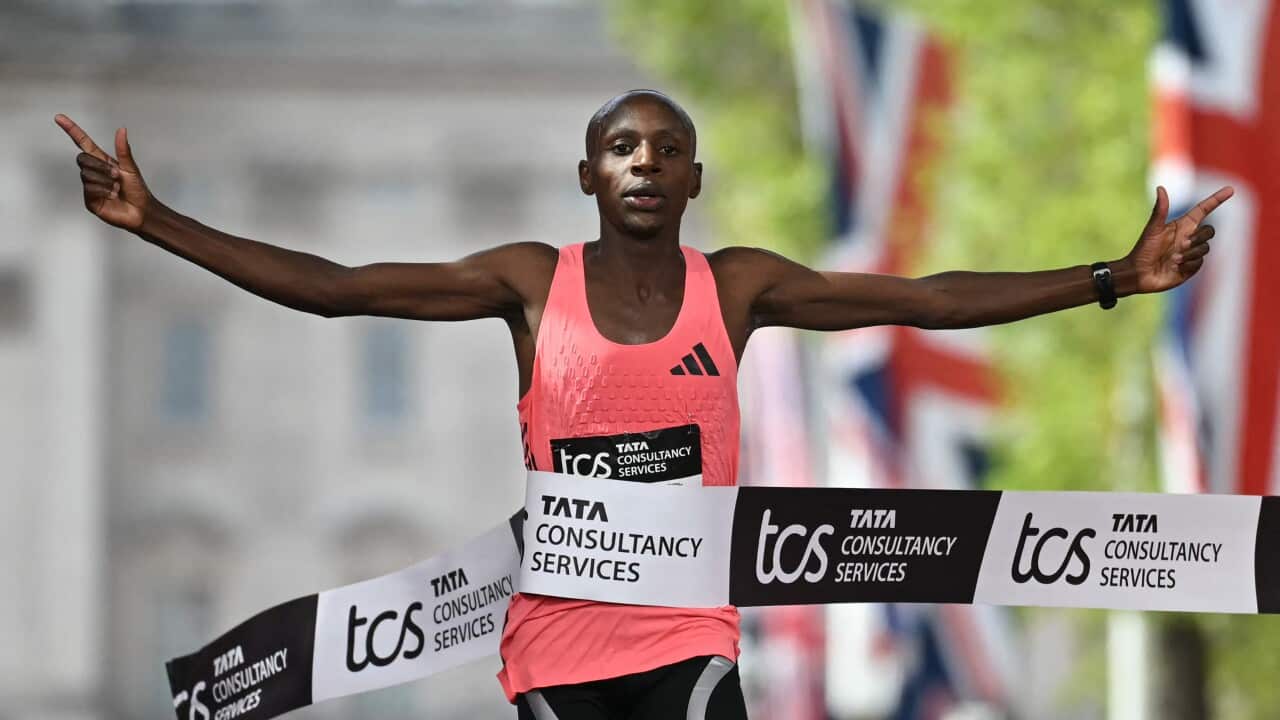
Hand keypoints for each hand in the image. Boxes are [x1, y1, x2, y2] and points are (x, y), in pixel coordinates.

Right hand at [54, 114, 153, 230]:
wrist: (141, 211)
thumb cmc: (138, 190)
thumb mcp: (130, 168)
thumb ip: (123, 150)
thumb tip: (121, 130)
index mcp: (102, 161)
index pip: (83, 142)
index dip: (72, 130)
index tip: (59, 118)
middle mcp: (94, 172)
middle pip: (82, 158)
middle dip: (101, 167)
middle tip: (116, 175)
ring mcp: (90, 186)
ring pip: (86, 174)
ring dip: (105, 181)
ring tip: (117, 188)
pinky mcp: (90, 200)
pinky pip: (89, 189)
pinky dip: (103, 190)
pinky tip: (112, 196)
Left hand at [1124, 184, 1233, 293]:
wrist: (1138, 274)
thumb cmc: (1143, 250)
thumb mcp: (1153, 229)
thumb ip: (1160, 210)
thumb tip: (1160, 187)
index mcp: (1182, 226)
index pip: (1203, 210)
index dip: (1217, 199)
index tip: (1230, 189)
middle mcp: (1189, 238)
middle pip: (1209, 231)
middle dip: (1199, 237)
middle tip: (1182, 244)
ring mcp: (1191, 253)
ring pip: (1205, 248)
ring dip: (1190, 253)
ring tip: (1174, 259)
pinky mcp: (1191, 267)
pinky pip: (1199, 263)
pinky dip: (1188, 264)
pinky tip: (1175, 267)